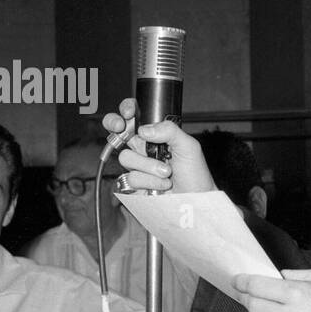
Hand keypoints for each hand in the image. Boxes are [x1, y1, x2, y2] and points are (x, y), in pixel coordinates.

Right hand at [101, 98, 215, 193]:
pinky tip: (162, 185)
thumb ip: (169, 131)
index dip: (126, 112)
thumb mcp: (188, 146)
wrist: (195, 199)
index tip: (128, 113)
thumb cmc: (195, 174)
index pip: (135, 119)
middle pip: (117, 133)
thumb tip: (144, 129)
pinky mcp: (133, 185)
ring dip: (149, 166)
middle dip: (115, 126)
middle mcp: (143, 150)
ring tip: (167, 172)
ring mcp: (137, 167)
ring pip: (126, 157)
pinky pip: (131, 178)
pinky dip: (150, 181)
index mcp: (155, 136)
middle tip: (121, 128)